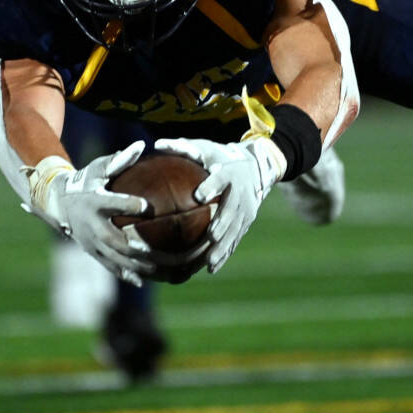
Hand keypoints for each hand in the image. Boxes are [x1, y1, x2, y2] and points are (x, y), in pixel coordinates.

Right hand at [28, 142, 152, 283]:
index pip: (113, 203)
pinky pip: (110, 266)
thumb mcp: (99, 167)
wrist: (60, 203)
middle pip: (114, 239)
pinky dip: (126, 274)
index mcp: (94, 201)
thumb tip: (141, 145)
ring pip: (114, 258)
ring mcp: (91, 242)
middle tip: (156, 252)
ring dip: (136, 266)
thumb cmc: (87, 181)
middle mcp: (91, 224)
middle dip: (135, 248)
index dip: (129, 205)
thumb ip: (120, 160)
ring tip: (159, 270)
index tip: (149, 208)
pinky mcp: (93, 252)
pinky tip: (145, 281)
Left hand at [153, 136, 284, 273]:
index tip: (199, 196)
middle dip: (222, 224)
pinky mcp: (246, 223)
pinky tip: (211, 268)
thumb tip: (157, 144)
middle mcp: (241, 192)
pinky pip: (235, 240)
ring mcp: (246, 210)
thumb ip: (183, 147)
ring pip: (235, 230)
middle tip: (210, 237)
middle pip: (232, 210)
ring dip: (223, 247)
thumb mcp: (206, 148)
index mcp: (229, 172)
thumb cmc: (220, 157)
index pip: (221, 178)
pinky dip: (224, 254)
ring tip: (209, 263)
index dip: (211, 186)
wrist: (255, 168)